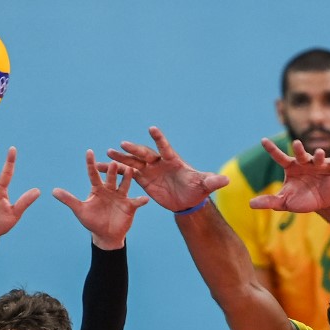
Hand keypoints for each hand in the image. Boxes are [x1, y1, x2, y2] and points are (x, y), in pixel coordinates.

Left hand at [53, 150, 148, 249]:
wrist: (106, 235)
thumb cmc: (92, 221)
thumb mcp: (80, 210)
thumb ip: (68, 200)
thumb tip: (53, 191)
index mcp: (98, 189)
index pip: (93, 174)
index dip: (91, 163)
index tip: (89, 151)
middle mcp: (110, 190)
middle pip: (111, 178)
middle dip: (112, 171)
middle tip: (113, 163)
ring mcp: (121, 197)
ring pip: (125, 185)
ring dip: (127, 179)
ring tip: (130, 171)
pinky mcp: (130, 206)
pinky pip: (136, 202)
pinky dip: (141, 201)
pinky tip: (145, 199)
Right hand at [106, 126, 227, 211]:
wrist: (187, 200)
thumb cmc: (197, 189)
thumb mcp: (205, 186)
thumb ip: (213, 181)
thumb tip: (227, 180)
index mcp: (172, 160)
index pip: (165, 147)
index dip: (159, 138)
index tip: (152, 129)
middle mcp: (159, 162)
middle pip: (145, 153)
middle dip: (134, 149)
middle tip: (123, 144)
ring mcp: (150, 170)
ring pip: (133, 161)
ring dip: (121, 157)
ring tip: (107, 153)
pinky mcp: (143, 179)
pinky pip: (128, 173)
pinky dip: (117, 170)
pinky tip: (102, 168)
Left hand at [249, 139, 329, 211]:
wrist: (322, 203)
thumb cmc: (302, 199)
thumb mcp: (284, 201)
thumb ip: (269, 201)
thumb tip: (250, 204)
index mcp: (291, 167)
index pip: (279, 156)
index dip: (271, 149)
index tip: (263, 140)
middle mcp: (304, 162)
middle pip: (300, 154)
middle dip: (298, 149)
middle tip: (296, 144)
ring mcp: (318, 164)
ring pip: (318, 157)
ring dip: (319, 155)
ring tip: (320, 154)